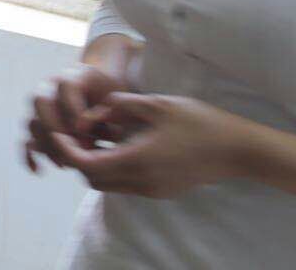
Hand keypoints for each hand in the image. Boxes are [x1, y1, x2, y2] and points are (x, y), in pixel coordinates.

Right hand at [25, 62, 132, 172]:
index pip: (66, 88)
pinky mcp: (37, 125)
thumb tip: (83, 136)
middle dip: (57, 129)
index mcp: (72, 75)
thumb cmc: (113, 99)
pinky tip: (39, 170)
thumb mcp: (116, 102)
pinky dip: (29, 155)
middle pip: (41, 103)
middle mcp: (49, 86)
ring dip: (47, 144)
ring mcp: (39, 107)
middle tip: (75, 149)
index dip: (75, 111)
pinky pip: (26, 139)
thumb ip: (102, 114)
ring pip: (32, 122)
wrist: (105, 97)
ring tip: (66, 163)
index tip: (88, 130)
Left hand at [44, 94, 249, 197]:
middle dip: (76, 157)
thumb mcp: (155, 104)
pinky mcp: (161, 191)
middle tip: (72, 133)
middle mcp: (142, 182)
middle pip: (92, 179)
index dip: (66, 149)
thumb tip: (88, 113)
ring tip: (93, 137)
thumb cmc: (197, 121)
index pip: (86, 165)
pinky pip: (125, 184)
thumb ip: (117, 105)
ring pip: (108, 185)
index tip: (59, 131)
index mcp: (138, 160)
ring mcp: (152, 190)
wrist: (237, 150)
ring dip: (95, 165)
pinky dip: (112, 168)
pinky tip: (116, 145)